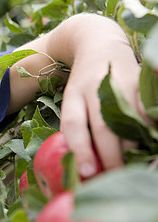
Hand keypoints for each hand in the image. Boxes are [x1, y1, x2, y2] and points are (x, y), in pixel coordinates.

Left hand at [59, 24, 142, 176]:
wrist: (99, 43)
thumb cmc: (82, 83)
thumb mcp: (71, 100)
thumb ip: (75, 128)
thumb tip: (83, 167)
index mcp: (73, 94)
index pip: (74, 124)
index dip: (80, 149)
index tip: (86, 173)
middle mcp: (97, 87)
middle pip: (105, 127)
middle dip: (110, 157)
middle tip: (113, 178)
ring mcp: (122, 83)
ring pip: (131, 123)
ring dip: (132, 149)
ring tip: (129, 167)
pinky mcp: (143, 82)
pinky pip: (149, 114)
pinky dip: (148, 132)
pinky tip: (145, 147)